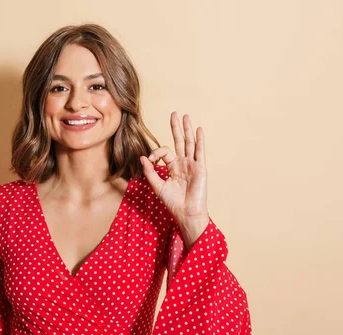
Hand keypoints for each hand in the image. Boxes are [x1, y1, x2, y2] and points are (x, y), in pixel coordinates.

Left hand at [140, 112, 208, 243]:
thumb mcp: (157, 186)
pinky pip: (200, 152)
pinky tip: (198, 130)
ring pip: (189, 143)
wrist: (186, 213)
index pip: (165, 152)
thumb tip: (142, 157)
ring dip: (187, 130)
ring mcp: (193, 165)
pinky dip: (199, 140)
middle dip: (176, 128)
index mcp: (173, 168)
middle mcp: (183, 164)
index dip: (156, 152)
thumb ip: (150, 171)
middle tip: (174, 114)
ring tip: (185, 116)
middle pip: (179, 142)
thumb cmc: (173, 203)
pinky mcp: (200, 168)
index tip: (150, 158)